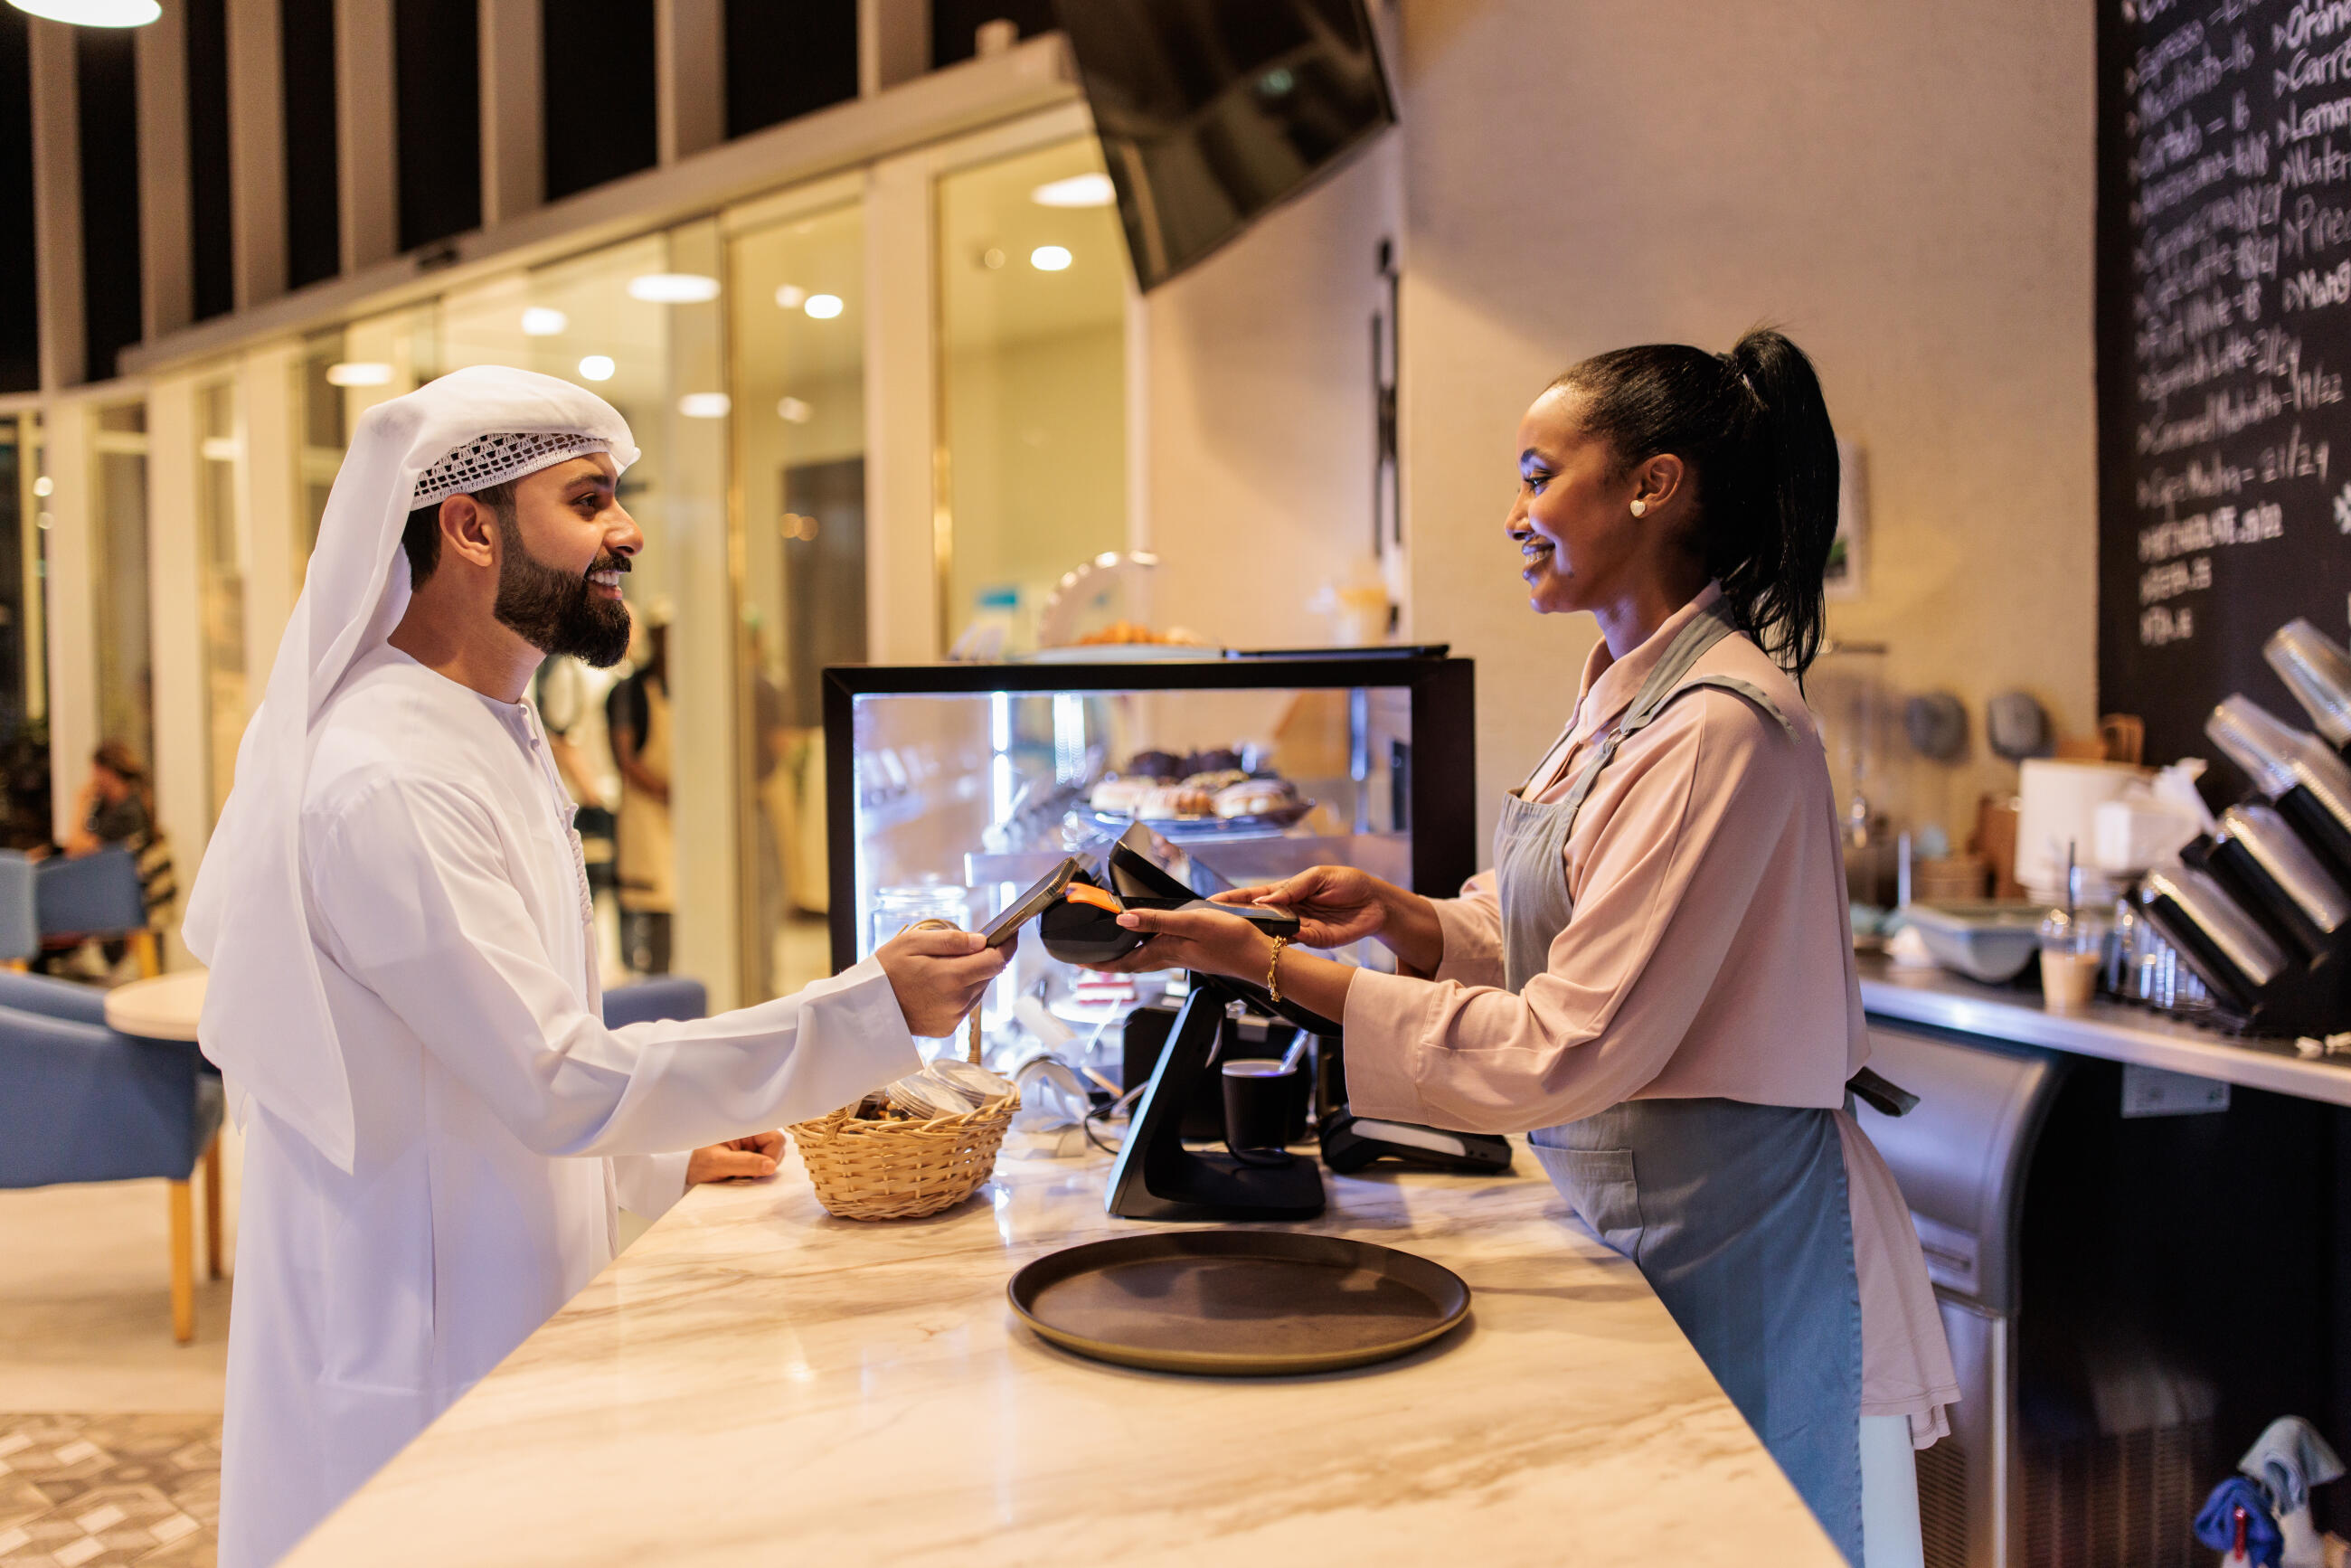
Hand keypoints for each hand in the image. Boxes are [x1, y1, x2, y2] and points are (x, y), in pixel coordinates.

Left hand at [687, 1131, 782, 1182]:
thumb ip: (745, 1163)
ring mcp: (749, 1146)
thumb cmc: (693, 1161)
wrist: (677, 1170)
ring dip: (756, 1172)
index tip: (753, 1172)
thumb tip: (771, 1167)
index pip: (776, 1140)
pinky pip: (759, 1167)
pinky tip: (736, 1177)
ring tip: (736, 1176)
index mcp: (746, 1127)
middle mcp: (750, 1134)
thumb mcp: (717, 1162)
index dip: (770, 1157)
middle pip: (776, 1150)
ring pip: (769, 1160)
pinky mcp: (745, 1157)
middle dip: (763, 1166)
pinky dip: (751, 1175)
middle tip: (742, 1175)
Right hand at [875, 925, 1011, 1037]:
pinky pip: (966, 1005)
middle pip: (988, 974)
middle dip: (983, 958)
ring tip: (944, 968)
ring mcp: (953, 1017)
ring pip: (979, 990)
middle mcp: (957, 1002)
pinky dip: (960, 992)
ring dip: (972, 976)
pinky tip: (939, 986)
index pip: (996, 961)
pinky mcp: (947, 1028)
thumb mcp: (913, 943)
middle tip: (964, 947)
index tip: (1009, 935)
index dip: (1007, 946)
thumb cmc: (885, 971)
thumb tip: (981, 941)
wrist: (865, 1008)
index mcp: (951, 978)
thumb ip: (951, 941)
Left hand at [1084, 904, 1274, 983]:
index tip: (1080, 962)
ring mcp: (1183, 956)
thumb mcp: (1192, 923)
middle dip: (1109, 962)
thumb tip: (1124, 920)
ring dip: (1126, 957)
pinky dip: (1146, 950)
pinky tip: (1150, 942)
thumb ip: (1157, 921)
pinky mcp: (1194, 953)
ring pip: (1145, 959)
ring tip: (1112, 950)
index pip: (1124, 962)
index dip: (1101, 963)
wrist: (1259, 957)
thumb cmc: (1231, 940)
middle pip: (1131, 963)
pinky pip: (1160, 953)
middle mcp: (1170, 956)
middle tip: (1089, 958)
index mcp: (1165, 951)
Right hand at [1211, 865, 1389, 948]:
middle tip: (1215, 923)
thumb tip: (1266, 900)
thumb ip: (1293, 887)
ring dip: (1256, 934)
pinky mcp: (1314, 941)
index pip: (1256, 896)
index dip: (1234, 899)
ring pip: (1272, 933)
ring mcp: (1300, 928)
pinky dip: (1281, 942)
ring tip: (1235, 934)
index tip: (1212, 902)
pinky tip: (1268, 940)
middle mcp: (1290, 912)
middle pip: (1258, 917)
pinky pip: (1294, 943)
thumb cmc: (1348, 883)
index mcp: (1288, 892)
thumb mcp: (1319, 876)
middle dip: (1237, 920)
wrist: (1376, 902)